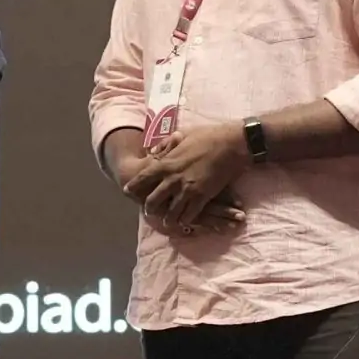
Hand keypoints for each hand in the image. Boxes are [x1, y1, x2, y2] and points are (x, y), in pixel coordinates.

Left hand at [129, 122, 252, 232]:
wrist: (231, 144)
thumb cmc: (208, 136)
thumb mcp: (183, 135)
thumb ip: (167, 145)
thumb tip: (154, 151)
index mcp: (166, 163)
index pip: (143, 178)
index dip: (134, 186)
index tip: (127, 191)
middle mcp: (173, 179)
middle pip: (153, 200)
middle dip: (149, 208)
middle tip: (148, 211)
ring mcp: (187, 190)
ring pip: (171, 212)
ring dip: (168, 218)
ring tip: (167, 221)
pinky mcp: (202, 197)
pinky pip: (189, 215)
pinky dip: (186, 220)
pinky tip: (184, 222)